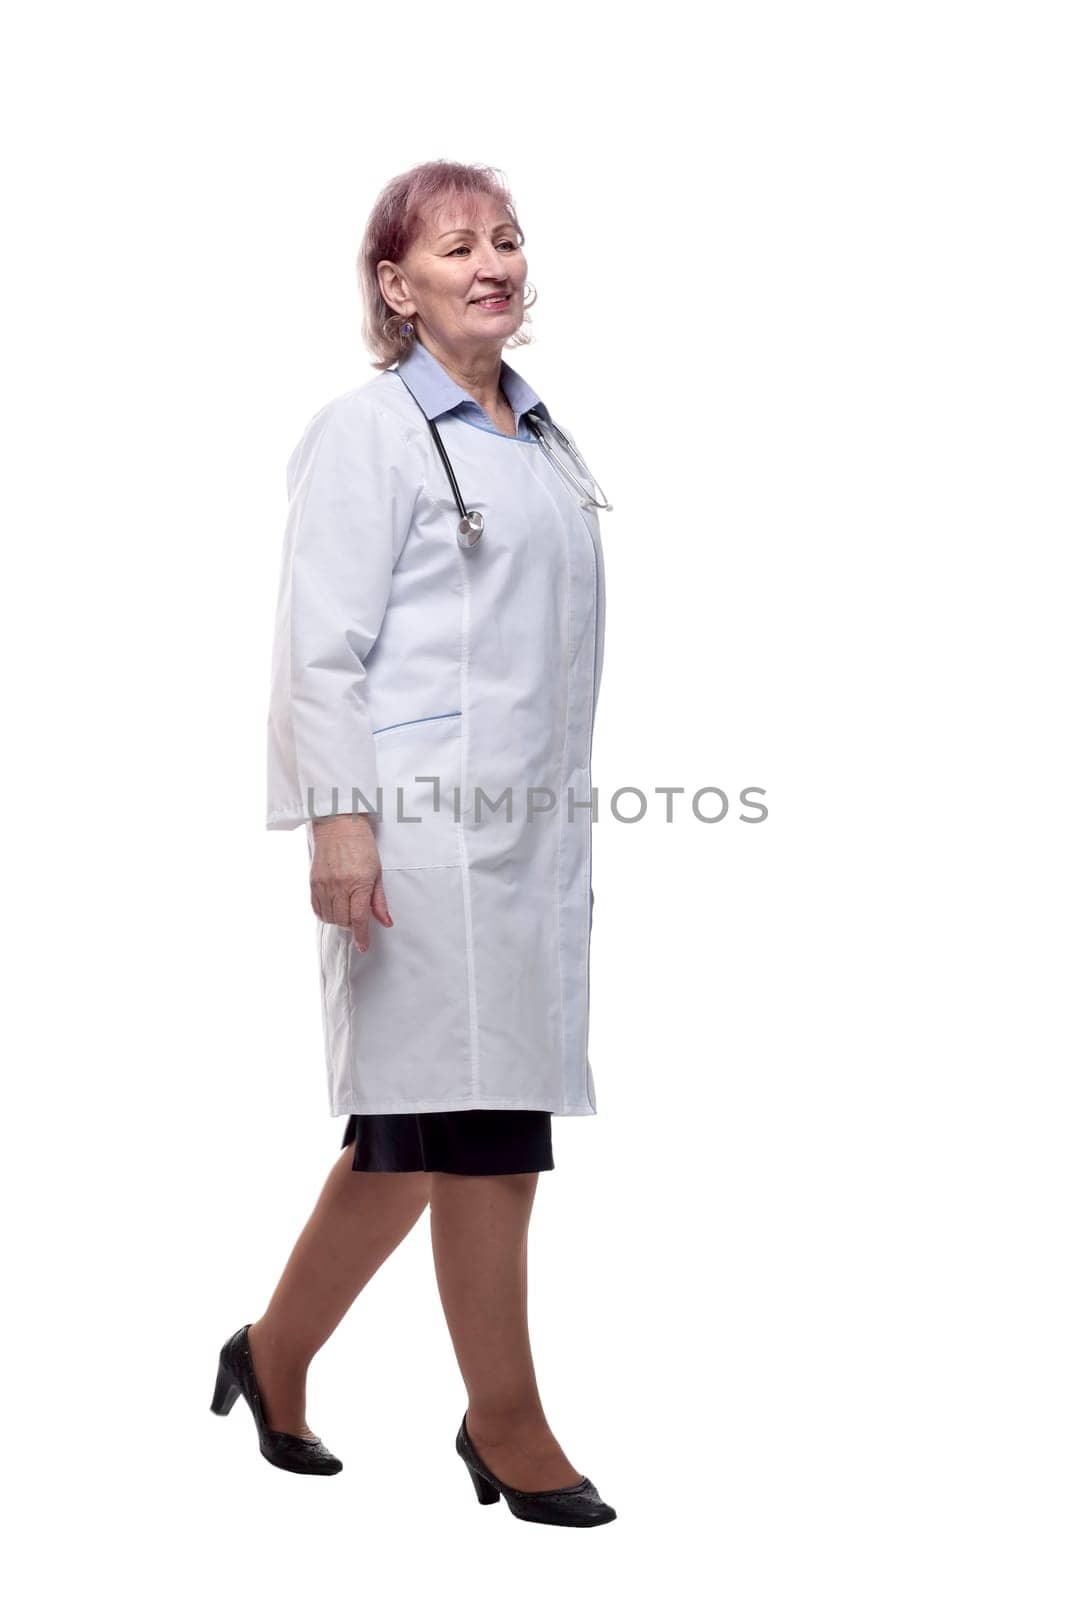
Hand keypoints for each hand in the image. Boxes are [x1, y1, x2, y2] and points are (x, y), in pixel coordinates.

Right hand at [309, 813, 392, 953]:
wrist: (339, 824)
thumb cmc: (362, 845)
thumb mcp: (377, 872)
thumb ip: (379, 900)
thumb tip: (386, 922)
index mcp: (359, 882)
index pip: (358, 918)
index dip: (361, 936)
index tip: (363, 946)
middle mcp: (339, 885)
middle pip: (343, 920)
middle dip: (351, 926)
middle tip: (357, 920)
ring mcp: (324, 884)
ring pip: (329, 917)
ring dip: (339, 920)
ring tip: (346, 911)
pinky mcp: (313, 882)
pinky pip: (317, 908)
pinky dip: (325, 914)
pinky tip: (333, 909)